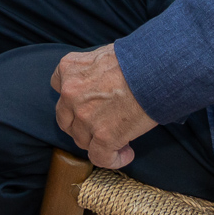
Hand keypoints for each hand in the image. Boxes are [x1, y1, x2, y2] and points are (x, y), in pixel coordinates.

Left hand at [51, 44, 156, 169]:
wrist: (155, 71)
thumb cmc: (137, 59)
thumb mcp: (103, 55)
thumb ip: (92, 71)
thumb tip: (100, 82)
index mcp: (69, 69)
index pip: (58, 88)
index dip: (73, 100)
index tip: (88, 104)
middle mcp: (70, 93)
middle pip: (66, 119)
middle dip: (81, 125)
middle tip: (102, 125)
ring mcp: (85, 116)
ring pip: (81, 140)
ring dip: (97, 142)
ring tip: (119, 138)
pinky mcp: (103, 136)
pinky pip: (99, 157)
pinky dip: (112, 159)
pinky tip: (126, 153)